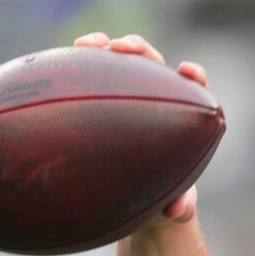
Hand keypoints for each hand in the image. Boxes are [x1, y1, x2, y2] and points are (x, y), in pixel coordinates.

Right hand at [74, 31, 208, 226]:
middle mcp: (157, 100)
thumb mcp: (171, 207)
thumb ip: (180, 207)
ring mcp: (127, 95)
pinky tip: (59, 63)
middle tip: (122, 48)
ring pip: (119, 63)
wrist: (136, 204)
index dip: (193, 77)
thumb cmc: (161, 201)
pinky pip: (90, 77)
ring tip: (86, 45)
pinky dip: (78, 66)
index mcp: (183, 119)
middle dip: (139, 50)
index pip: (194, 89)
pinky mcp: (101, 98)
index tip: (187, 71)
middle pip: (153, 64)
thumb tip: (177, 210)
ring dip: (104, 47)